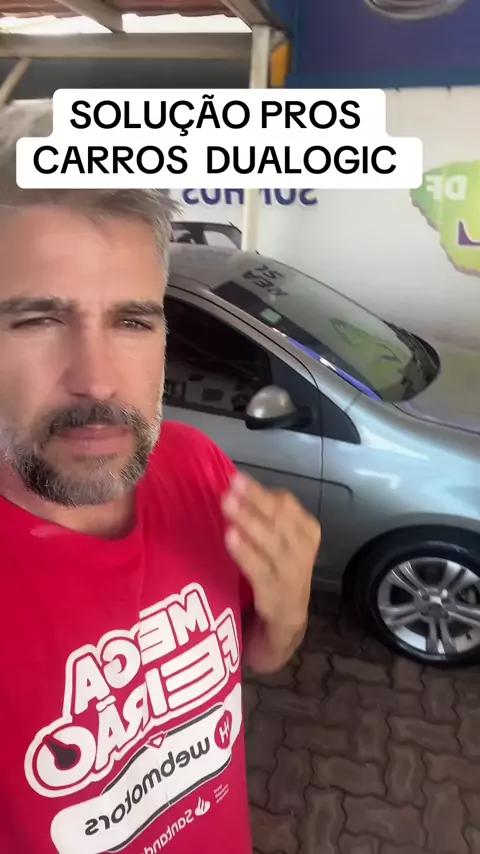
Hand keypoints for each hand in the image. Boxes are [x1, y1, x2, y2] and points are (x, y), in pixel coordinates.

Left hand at [222, 471, 320, 672]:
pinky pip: (261, 572)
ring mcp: (292, 577)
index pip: (287, 506)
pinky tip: (230, 537)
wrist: (285, 626)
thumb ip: (264, 518)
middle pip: (281, 520)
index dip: (263, 492)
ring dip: (249, 521)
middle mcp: (304, 552)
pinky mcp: (278, 599)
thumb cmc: (275, 574)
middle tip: (230, 486)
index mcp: (307, 533)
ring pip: (273, 542)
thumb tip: (233, 487)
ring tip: (227, 504)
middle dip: (255, 501)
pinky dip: (246, 553)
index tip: (237, 479)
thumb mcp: (277, 543)